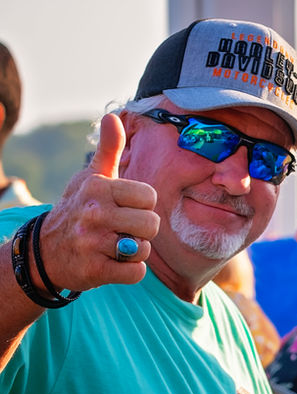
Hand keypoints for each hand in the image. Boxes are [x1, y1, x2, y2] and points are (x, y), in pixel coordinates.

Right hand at [37, 113, 159, 291]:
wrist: (44, 250)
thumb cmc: (78, 209)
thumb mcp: (90, 177)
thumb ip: (108, 150)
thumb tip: (112, 116)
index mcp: (99, 188)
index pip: (149, 197)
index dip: (143, 205)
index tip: (126, 207)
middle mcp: (94, 214)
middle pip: (151, 224)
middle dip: (143, 231)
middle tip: (123, 230)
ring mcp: (92, 243)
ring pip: (144, 250)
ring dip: (135, 252)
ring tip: (117, 246)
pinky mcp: (94, 270)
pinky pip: (135, 273)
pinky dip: (130, 271)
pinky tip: (115, 263)